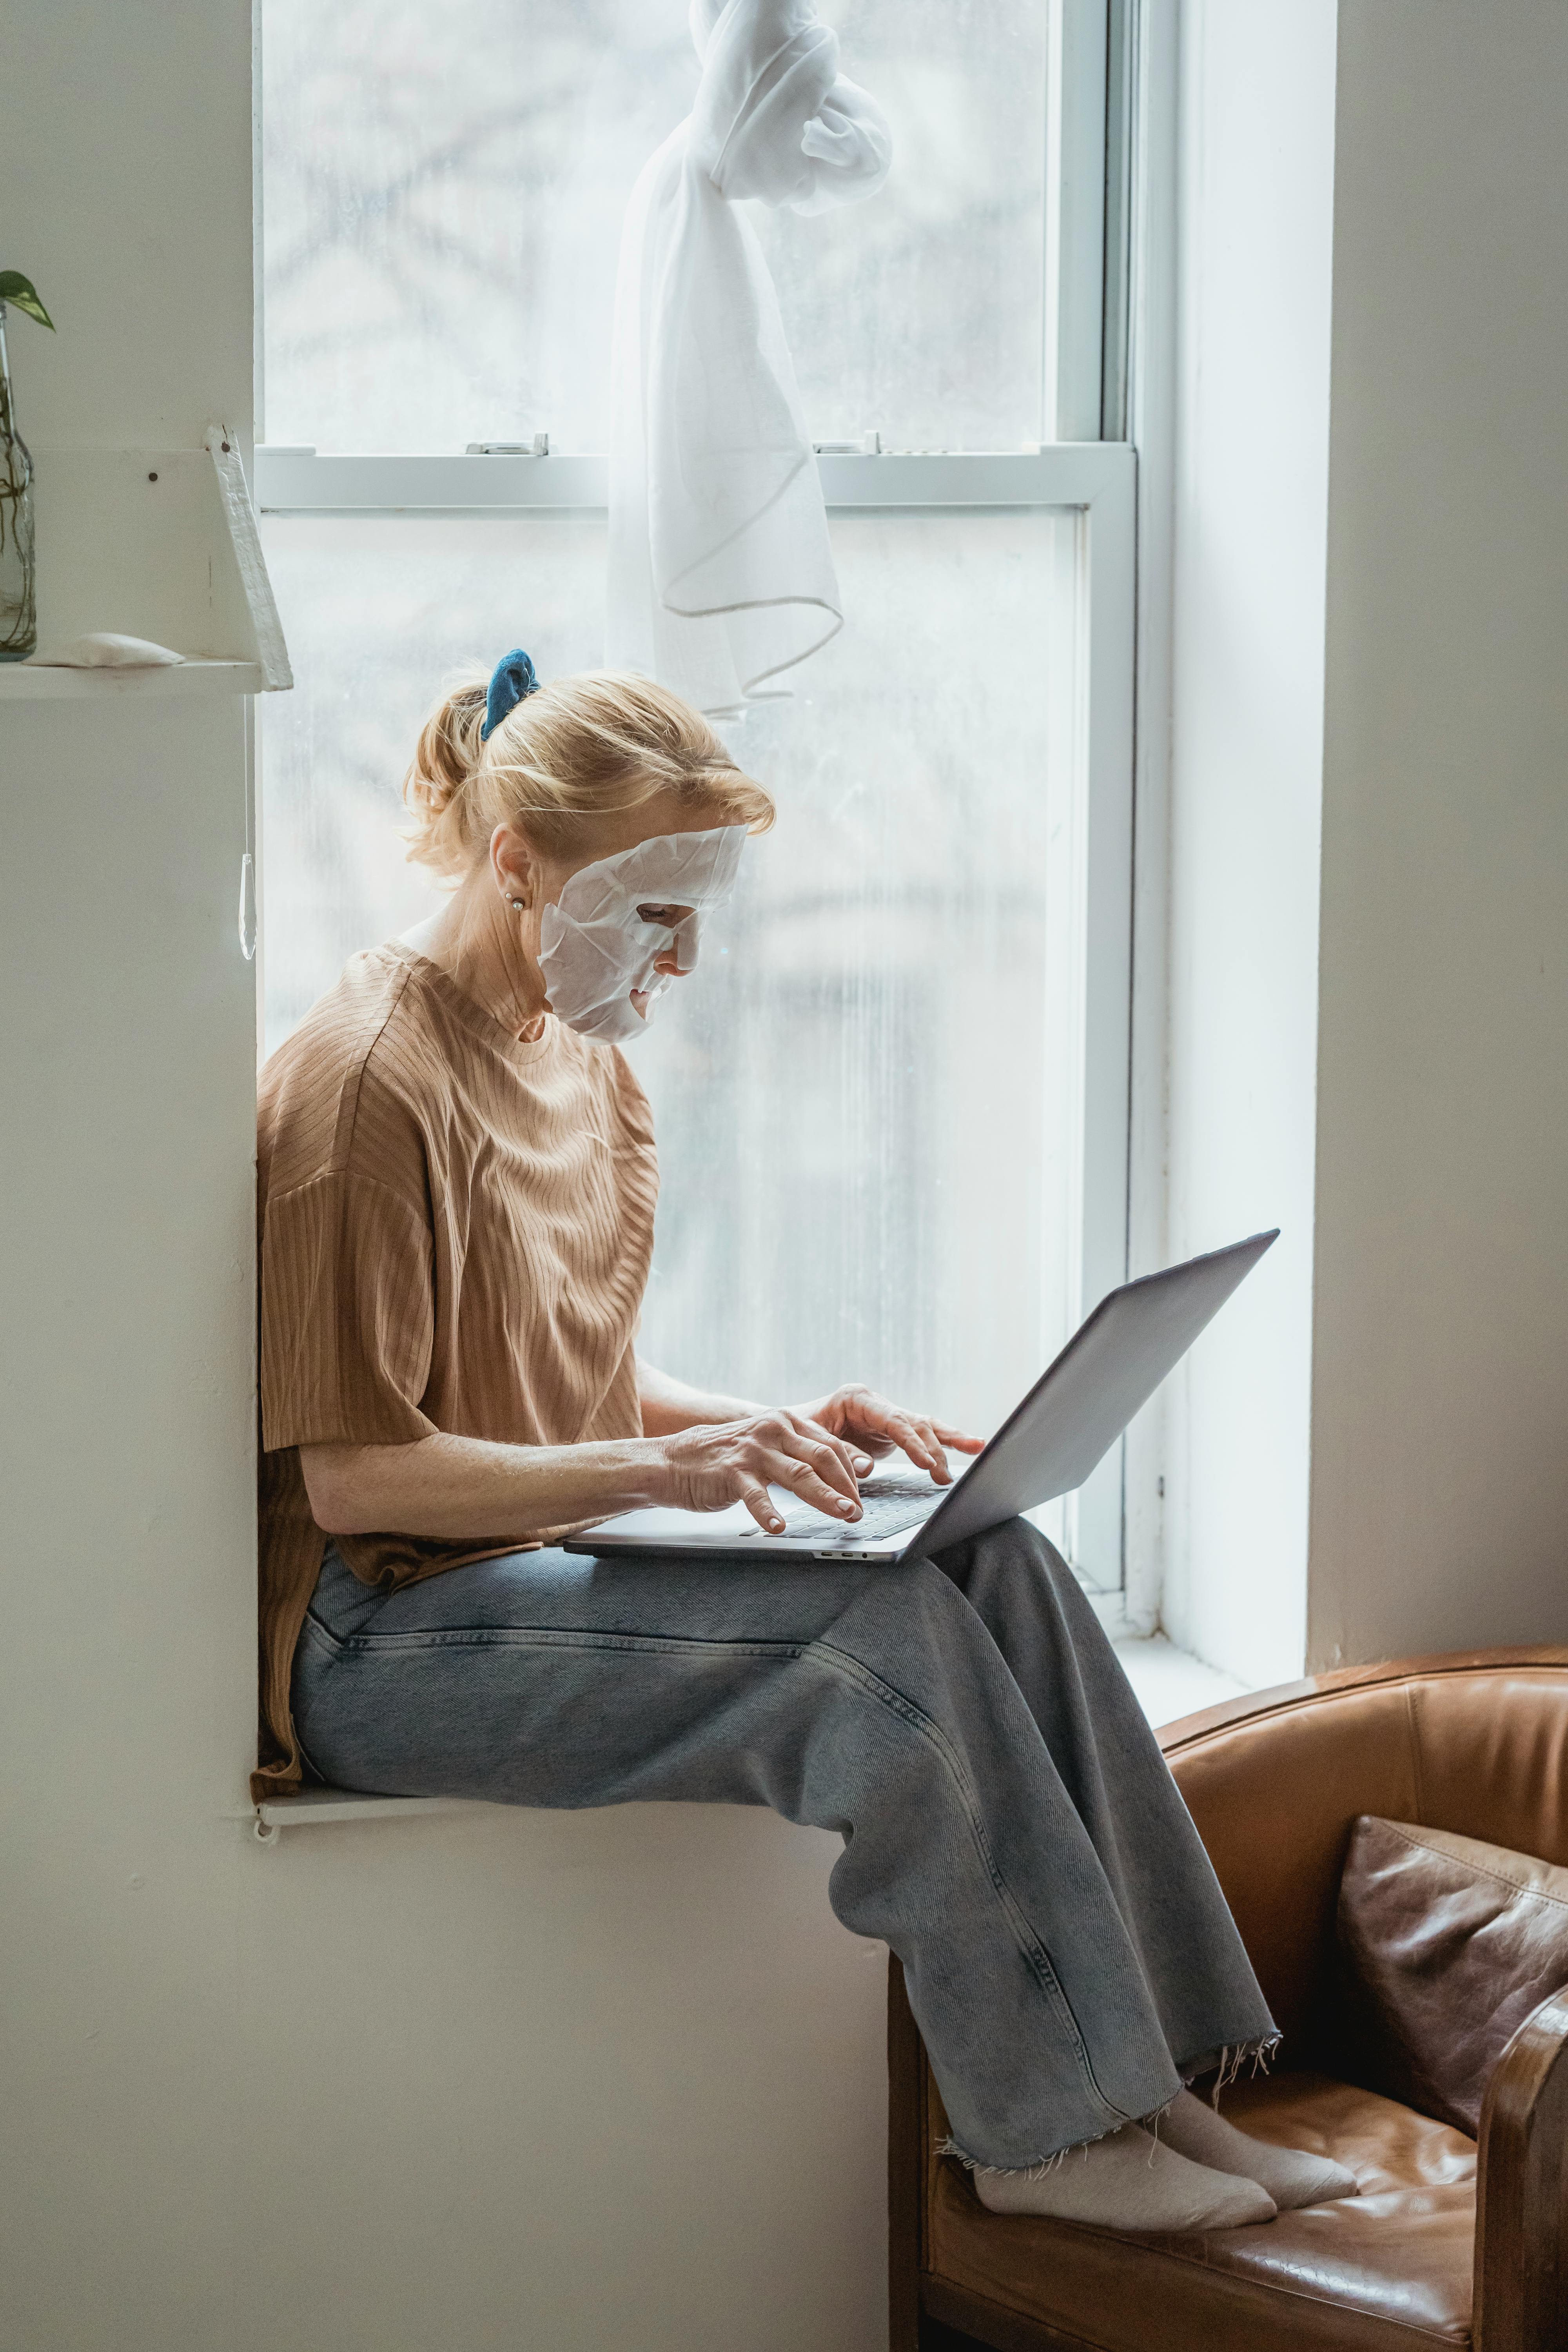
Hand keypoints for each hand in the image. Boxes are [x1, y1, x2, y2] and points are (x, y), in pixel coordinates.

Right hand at [654, 1410, 867, 1533]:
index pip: (830, 1445)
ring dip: (825, 1497)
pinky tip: (780, 1528)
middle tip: (858, 1511)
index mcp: (786, 1422)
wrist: (674, 1460)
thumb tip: (838, 1478)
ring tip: (843, 1515)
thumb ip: (798, 1455)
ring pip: (799, 1474)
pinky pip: (756, 1495)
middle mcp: (773, 1429)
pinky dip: (769, 1513)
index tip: (862, 1494)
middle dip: (846, 1486)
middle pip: (823, 1457)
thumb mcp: (767, 1448)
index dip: (852, 1471)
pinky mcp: (732, 1472)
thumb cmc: (726, 1459)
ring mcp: (753, 1450)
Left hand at [792, 1384, 983, 1485]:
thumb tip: (866, 1468)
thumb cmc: (800, 1433)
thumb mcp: (814, 1441)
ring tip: (976, 1449)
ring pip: (925, 1426)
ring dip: (949, 1441)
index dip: (911, 1443)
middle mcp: (877, 1403)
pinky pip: (924, 1434)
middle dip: (933, 1449)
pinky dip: (947, 1440)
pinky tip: (972, 1445)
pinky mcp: (894, 1430)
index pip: (892, 1420)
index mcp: (857, 1398)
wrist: (791, 1429)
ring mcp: (887, 1415)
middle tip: (943, 1475)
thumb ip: (841, 1451)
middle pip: (914, 1423)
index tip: (926, 1462)